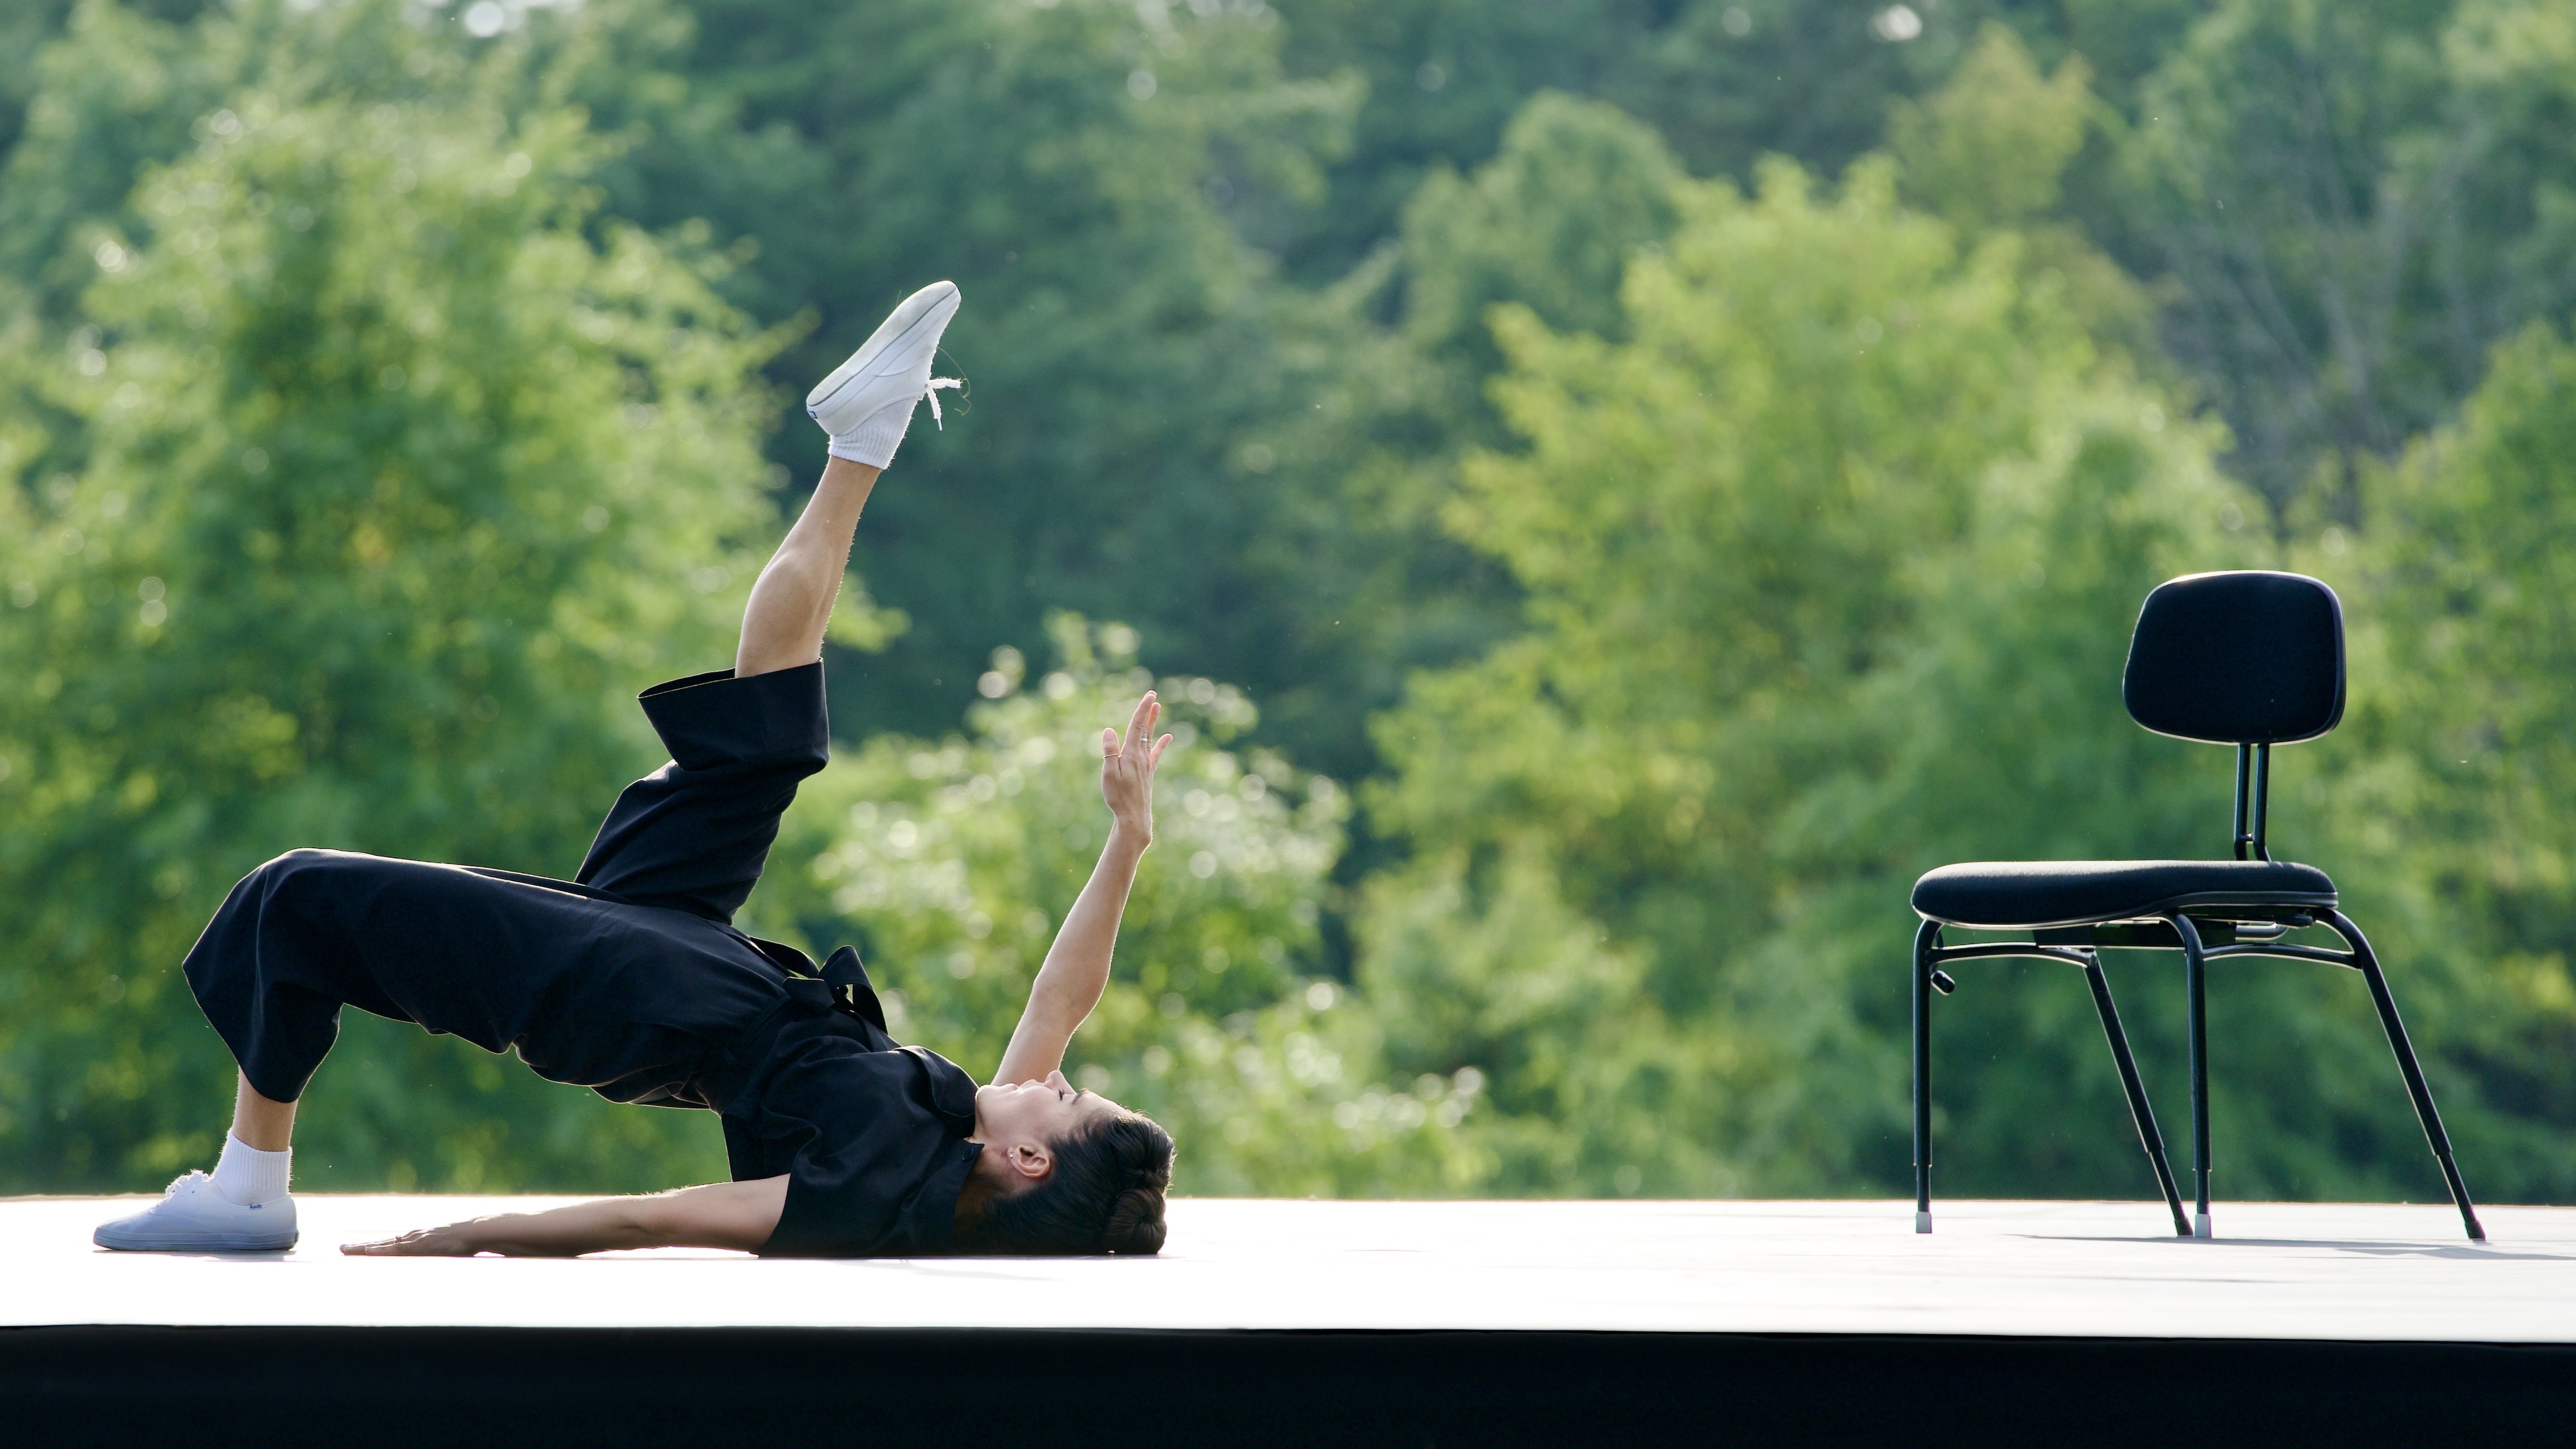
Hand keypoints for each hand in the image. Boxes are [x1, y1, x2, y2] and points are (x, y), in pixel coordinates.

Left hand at [341, 1219, 487, 1255]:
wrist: (477, 1230)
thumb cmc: (467, 1240)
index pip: (389, 1244)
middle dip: (360, 1247)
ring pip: (383, 1245)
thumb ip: (438, 1251)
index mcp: (417, 1239)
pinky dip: (380, 1250)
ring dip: (363, 1248)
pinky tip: (368, 1252)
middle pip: (381, 1243)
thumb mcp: (448, 1248)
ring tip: (345, 1250)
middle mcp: (412, 1237)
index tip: (358, 1249)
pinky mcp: (419, 1245)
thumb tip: (439, 1257)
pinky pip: (395, 1249)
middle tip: (340, 1248)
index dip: (373, 1246)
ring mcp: (414, 1240)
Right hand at [1100, 692, 1170, 847]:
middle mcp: (1141, 756)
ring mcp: (1146, 764)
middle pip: (1145, 729)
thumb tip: (1109, 730)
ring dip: (1153, 722)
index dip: (1142, 709)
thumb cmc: (1118, 797)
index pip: (1137, 726)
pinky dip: (1162, 743)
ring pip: (1150, 738)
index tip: (1149, 695)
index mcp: (1131, 754)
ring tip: (1157, 708)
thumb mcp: (1108, 774)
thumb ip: (1109, 751)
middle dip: (1147, 711)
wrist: (1134, 817)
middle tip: (1153, 695)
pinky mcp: (1148, 773)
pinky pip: (1155, 753)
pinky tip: (1168, 737)